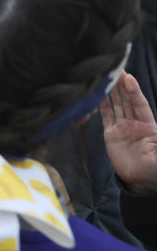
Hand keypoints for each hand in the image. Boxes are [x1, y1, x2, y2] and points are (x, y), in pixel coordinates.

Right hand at [100, 71, 156, 194]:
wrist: (139, 181)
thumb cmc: (154, 169)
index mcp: (149, 125)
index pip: (140, 104)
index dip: (134, 91)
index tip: (128, 78)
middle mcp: (135, 123)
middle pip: (128, 100)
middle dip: (123, 85)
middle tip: (116, 70)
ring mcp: (123, 127)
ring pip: (117, 104)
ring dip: (113, 91)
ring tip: (107, 76)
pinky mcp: (111, 134)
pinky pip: (106, 116)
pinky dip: (102, 105)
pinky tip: (99, 94)